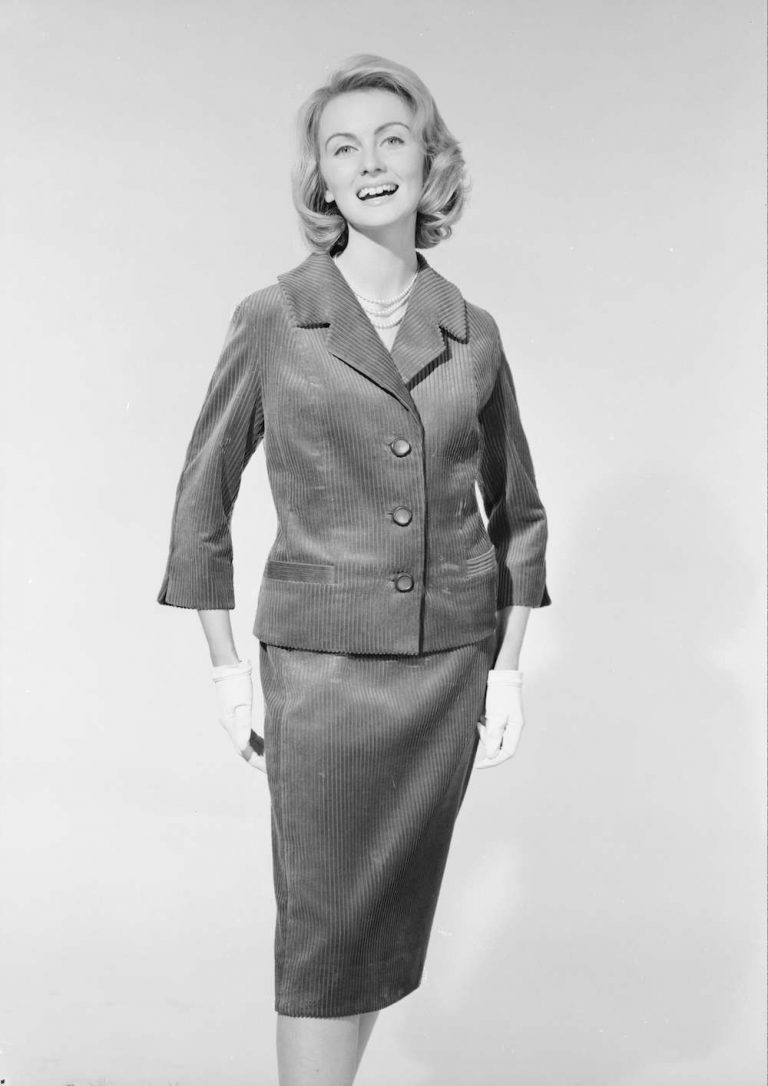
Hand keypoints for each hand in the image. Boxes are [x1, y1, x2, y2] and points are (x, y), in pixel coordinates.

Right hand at [211, 658, 265, 772]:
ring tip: (274, 760)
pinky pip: (247, 733)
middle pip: (246, 750)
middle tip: (277, 770)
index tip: (272, 772)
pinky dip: (257, 740)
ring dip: (259, 751)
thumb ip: (244, 724)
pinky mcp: (235, 715)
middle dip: (260, 760)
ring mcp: (231, 721)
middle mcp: (230, 726)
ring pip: (246, 743)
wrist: (228, 666)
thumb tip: (244, 745)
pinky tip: (266, 742)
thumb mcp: (243, 703)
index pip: (246, 752)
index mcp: (231, 725)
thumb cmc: (237, 683)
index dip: (259, 763)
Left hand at [474, 669, 524, 768]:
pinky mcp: (500, 714)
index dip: (493, 761)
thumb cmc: (499, 692)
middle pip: (499, 745)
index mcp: (516, 727)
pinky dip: (484, 724)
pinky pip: (491, 726)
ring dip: (484, 731)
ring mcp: (507, 720)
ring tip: (479, 718)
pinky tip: (481, 714)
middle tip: (479, 726)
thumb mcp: (496, 715)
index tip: (479, 764)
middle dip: (487, 741)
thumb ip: (494, 735)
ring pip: (494, 735)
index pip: (507, 752)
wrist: (500, 671)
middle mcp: (513, 726)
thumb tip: (491, 756)